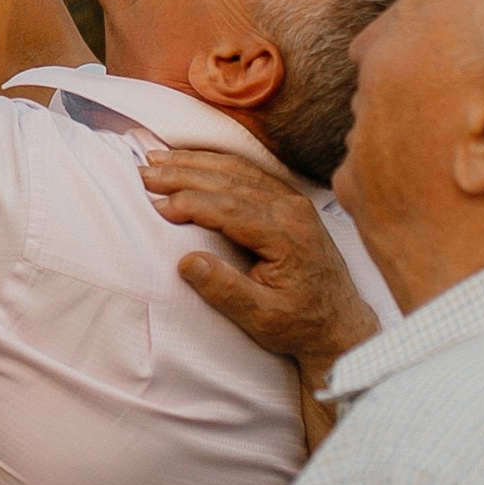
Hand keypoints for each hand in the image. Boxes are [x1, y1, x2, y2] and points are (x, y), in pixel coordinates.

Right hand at [138, 147, 379, 374]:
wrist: (340, 324)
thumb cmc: (301, 324)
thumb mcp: (262, 318)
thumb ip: (224, 289)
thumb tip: (186, 262)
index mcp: (285, 234)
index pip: (229, 207)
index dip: (189, 202)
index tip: (156, 205)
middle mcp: (291, 208)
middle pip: (229, 180)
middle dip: (182, 173)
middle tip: (143, 173)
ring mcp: (292, 201)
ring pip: (237, 170)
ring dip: (194, 163)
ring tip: (156, 160)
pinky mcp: (289, 202)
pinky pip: (247, 172)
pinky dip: (214, 164)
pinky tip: (191, 160)